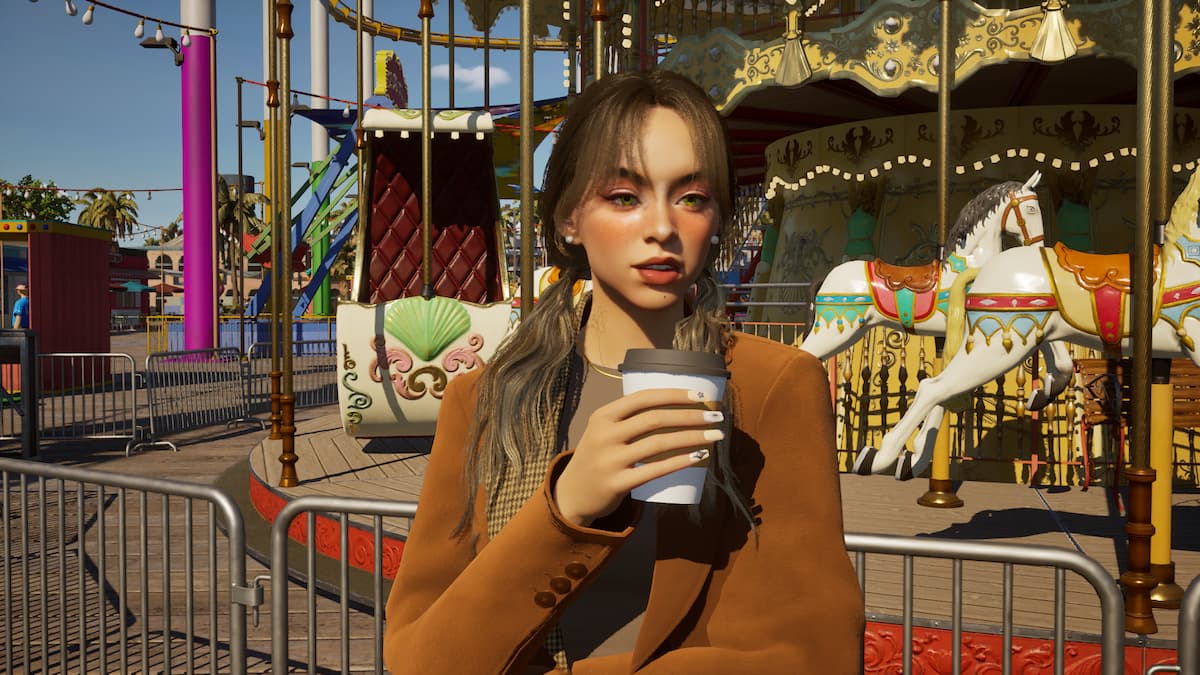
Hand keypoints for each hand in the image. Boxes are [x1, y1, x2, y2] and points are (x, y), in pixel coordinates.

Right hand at [553, 388, 724, 526]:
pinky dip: (680, 461)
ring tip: (715, 436)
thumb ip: (628, 418)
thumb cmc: (597, 457)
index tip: (700, 397)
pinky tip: (699, 456)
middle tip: (716, 416)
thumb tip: (675, 404)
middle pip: (656, 419)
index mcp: (603, 415)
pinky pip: (655, 470)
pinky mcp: (617, 483)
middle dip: (691, 415)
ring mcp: (610, 460)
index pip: (643, 398)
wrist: (571, 494)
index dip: (674, 395)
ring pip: (660, 443)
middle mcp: (605, 434)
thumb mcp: (602, 431)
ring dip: (693, 437)